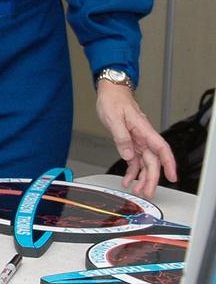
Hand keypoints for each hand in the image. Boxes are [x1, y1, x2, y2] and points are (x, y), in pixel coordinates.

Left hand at [96, 81, 177, 197]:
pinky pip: (134, 160)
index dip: (168, 164)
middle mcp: (144, 137)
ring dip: (142, 177)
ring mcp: (138, 140)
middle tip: (147, 192)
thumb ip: (121, 137)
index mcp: (144, 130)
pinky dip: (132, 171)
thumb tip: (128, 155)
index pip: (161, 149)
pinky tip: (128, 179)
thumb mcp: (114, 118)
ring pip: (145, 163)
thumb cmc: (114, 100)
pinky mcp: (130, 142)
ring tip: (138, 190)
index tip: (172, 177)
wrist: (111, 92)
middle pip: (153, 161)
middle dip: (152, 178)